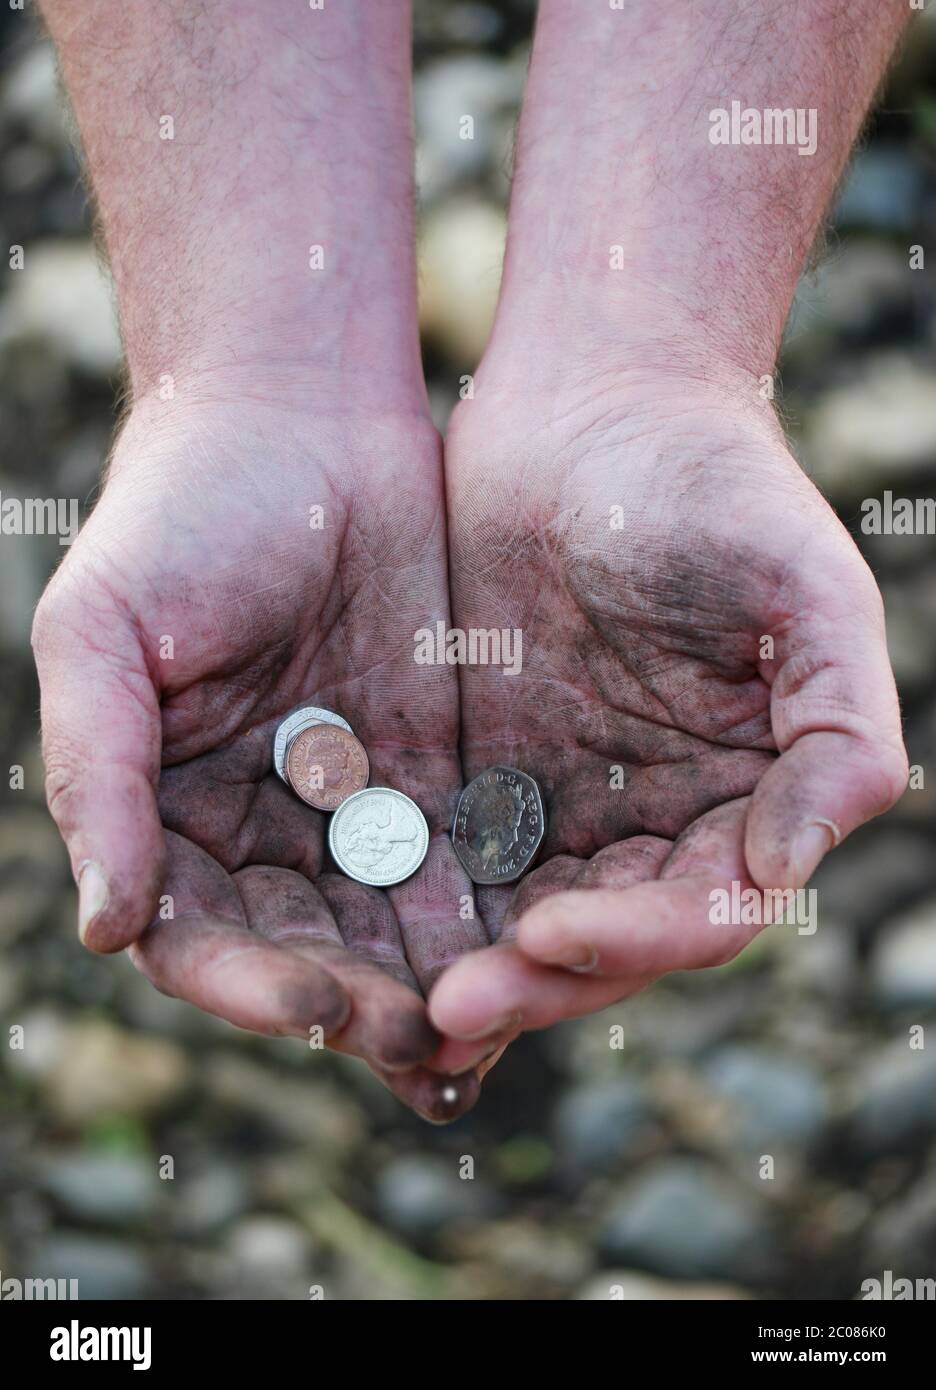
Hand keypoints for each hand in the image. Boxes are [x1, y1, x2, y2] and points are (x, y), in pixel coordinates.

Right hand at [32, 399, 484, 1120]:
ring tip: (492, 1029)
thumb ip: (97, 775)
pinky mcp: (439, 767)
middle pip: (309, 951)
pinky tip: (538, 959)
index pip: (203, 937)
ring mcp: (356, 802)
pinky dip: (495, 916)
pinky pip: (466, 858)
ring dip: (439, 983)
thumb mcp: (104, 633)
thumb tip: (105, 929)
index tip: (317, 1009)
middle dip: (364, 1004)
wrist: (302, 414)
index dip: (251, 985)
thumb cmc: (179, 512)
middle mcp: (262, 826)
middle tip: (430, 1039)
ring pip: (393, 925)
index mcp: (168, 812)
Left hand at [430, 377, 907, 1042]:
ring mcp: (569, 802)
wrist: (593, 403)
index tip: (552, 930)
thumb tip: (788, 866)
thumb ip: (838, 729)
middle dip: (538, 981)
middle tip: (451, 1009)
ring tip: (404, 1007)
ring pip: (526, 922)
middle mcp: (663, 818)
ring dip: (476, 970)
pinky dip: (426, 913)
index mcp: (749, 793)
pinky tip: (369, 943)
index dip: (639, 938)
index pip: (704, 908)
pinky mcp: (485, 776)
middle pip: (608, 940)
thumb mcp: (808, 590)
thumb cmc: (715, 481)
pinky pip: (456, 862)